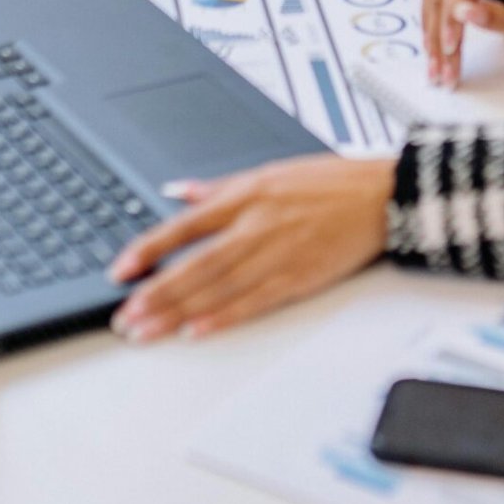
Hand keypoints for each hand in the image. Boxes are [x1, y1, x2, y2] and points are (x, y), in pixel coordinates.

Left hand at [109, 156, 395, 339]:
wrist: (382, 196)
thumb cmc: (332, 183)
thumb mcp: (271, 172)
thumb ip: (219, 188)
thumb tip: (179, 193)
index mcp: (247, 194)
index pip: (185, 225)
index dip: (148, 250)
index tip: (120, 271)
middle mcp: (257, 224)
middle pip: (195, 265)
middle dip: (155, 294)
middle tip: (125, 317)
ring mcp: (278, 253)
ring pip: (218, 287)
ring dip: (178, 311)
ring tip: (147, 331)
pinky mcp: (300, 277)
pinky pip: (255, 301)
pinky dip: (224, 316)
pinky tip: (198, 330)